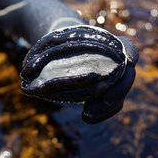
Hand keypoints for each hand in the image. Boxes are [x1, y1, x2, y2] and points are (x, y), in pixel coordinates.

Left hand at [20, 25, 137, 123]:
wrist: (60, 49)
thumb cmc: (58, 42)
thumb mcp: (53, 40)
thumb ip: (49, 50)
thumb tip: (28, 70)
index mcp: (108, 45)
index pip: (128, 49)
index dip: (130, 55)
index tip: (125, 62)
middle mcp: (114, 64)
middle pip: (127, 77)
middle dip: (118, 90)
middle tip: (103, 99)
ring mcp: (110, 80)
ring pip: (119, 96)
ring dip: (107, 108)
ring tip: (87, 114)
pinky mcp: (103, 93)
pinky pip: (110, 107)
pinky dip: (101, 114)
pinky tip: (86, 117)